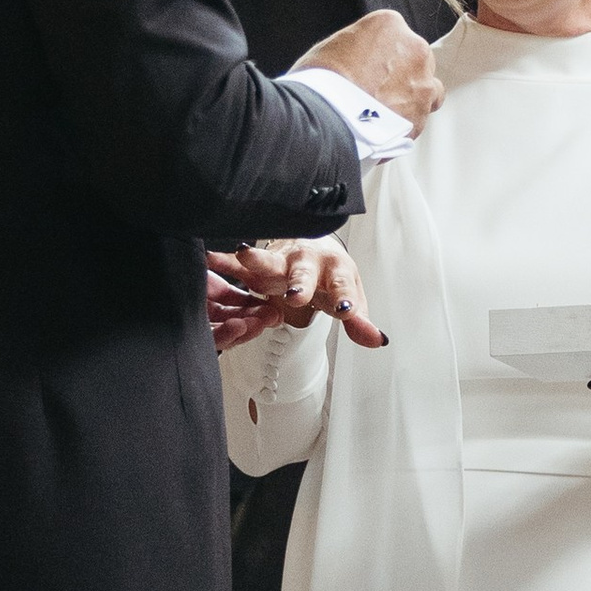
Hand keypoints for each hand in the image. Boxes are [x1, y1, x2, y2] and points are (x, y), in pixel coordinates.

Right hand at [208, 238, 386, 348]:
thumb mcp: (349, 300)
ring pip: (269, 260)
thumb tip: (380, 340)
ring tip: (244, 253)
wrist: (313, 251)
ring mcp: (282, 261)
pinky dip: (224, 260)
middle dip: (300, 282)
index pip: (343, 287)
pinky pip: (238, 263)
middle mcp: (309, 263)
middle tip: (297, 293)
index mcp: (335, 272)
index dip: (345, 299)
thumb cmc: (330, 278)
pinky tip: (210, 258)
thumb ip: (359, 322)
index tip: (347, 311)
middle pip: (304, 273)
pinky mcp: (259, 263)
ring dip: (257, 258)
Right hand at [296, 10, 443, 132]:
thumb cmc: (320, 80)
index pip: (395, 35)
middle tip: (379, 90)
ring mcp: (422, 83)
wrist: (325, 116)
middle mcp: (414, 49)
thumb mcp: (334, 47)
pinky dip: (407, 122)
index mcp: (389, 24)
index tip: (372, 68)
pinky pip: (420, 117)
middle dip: (402, 74)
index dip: (383, 55)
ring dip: (412, 96)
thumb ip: (358, 47)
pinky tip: (386, 128)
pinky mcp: (422, 115)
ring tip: (388, 111)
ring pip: (428, 88)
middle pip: (417, 59)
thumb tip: (359, 59)